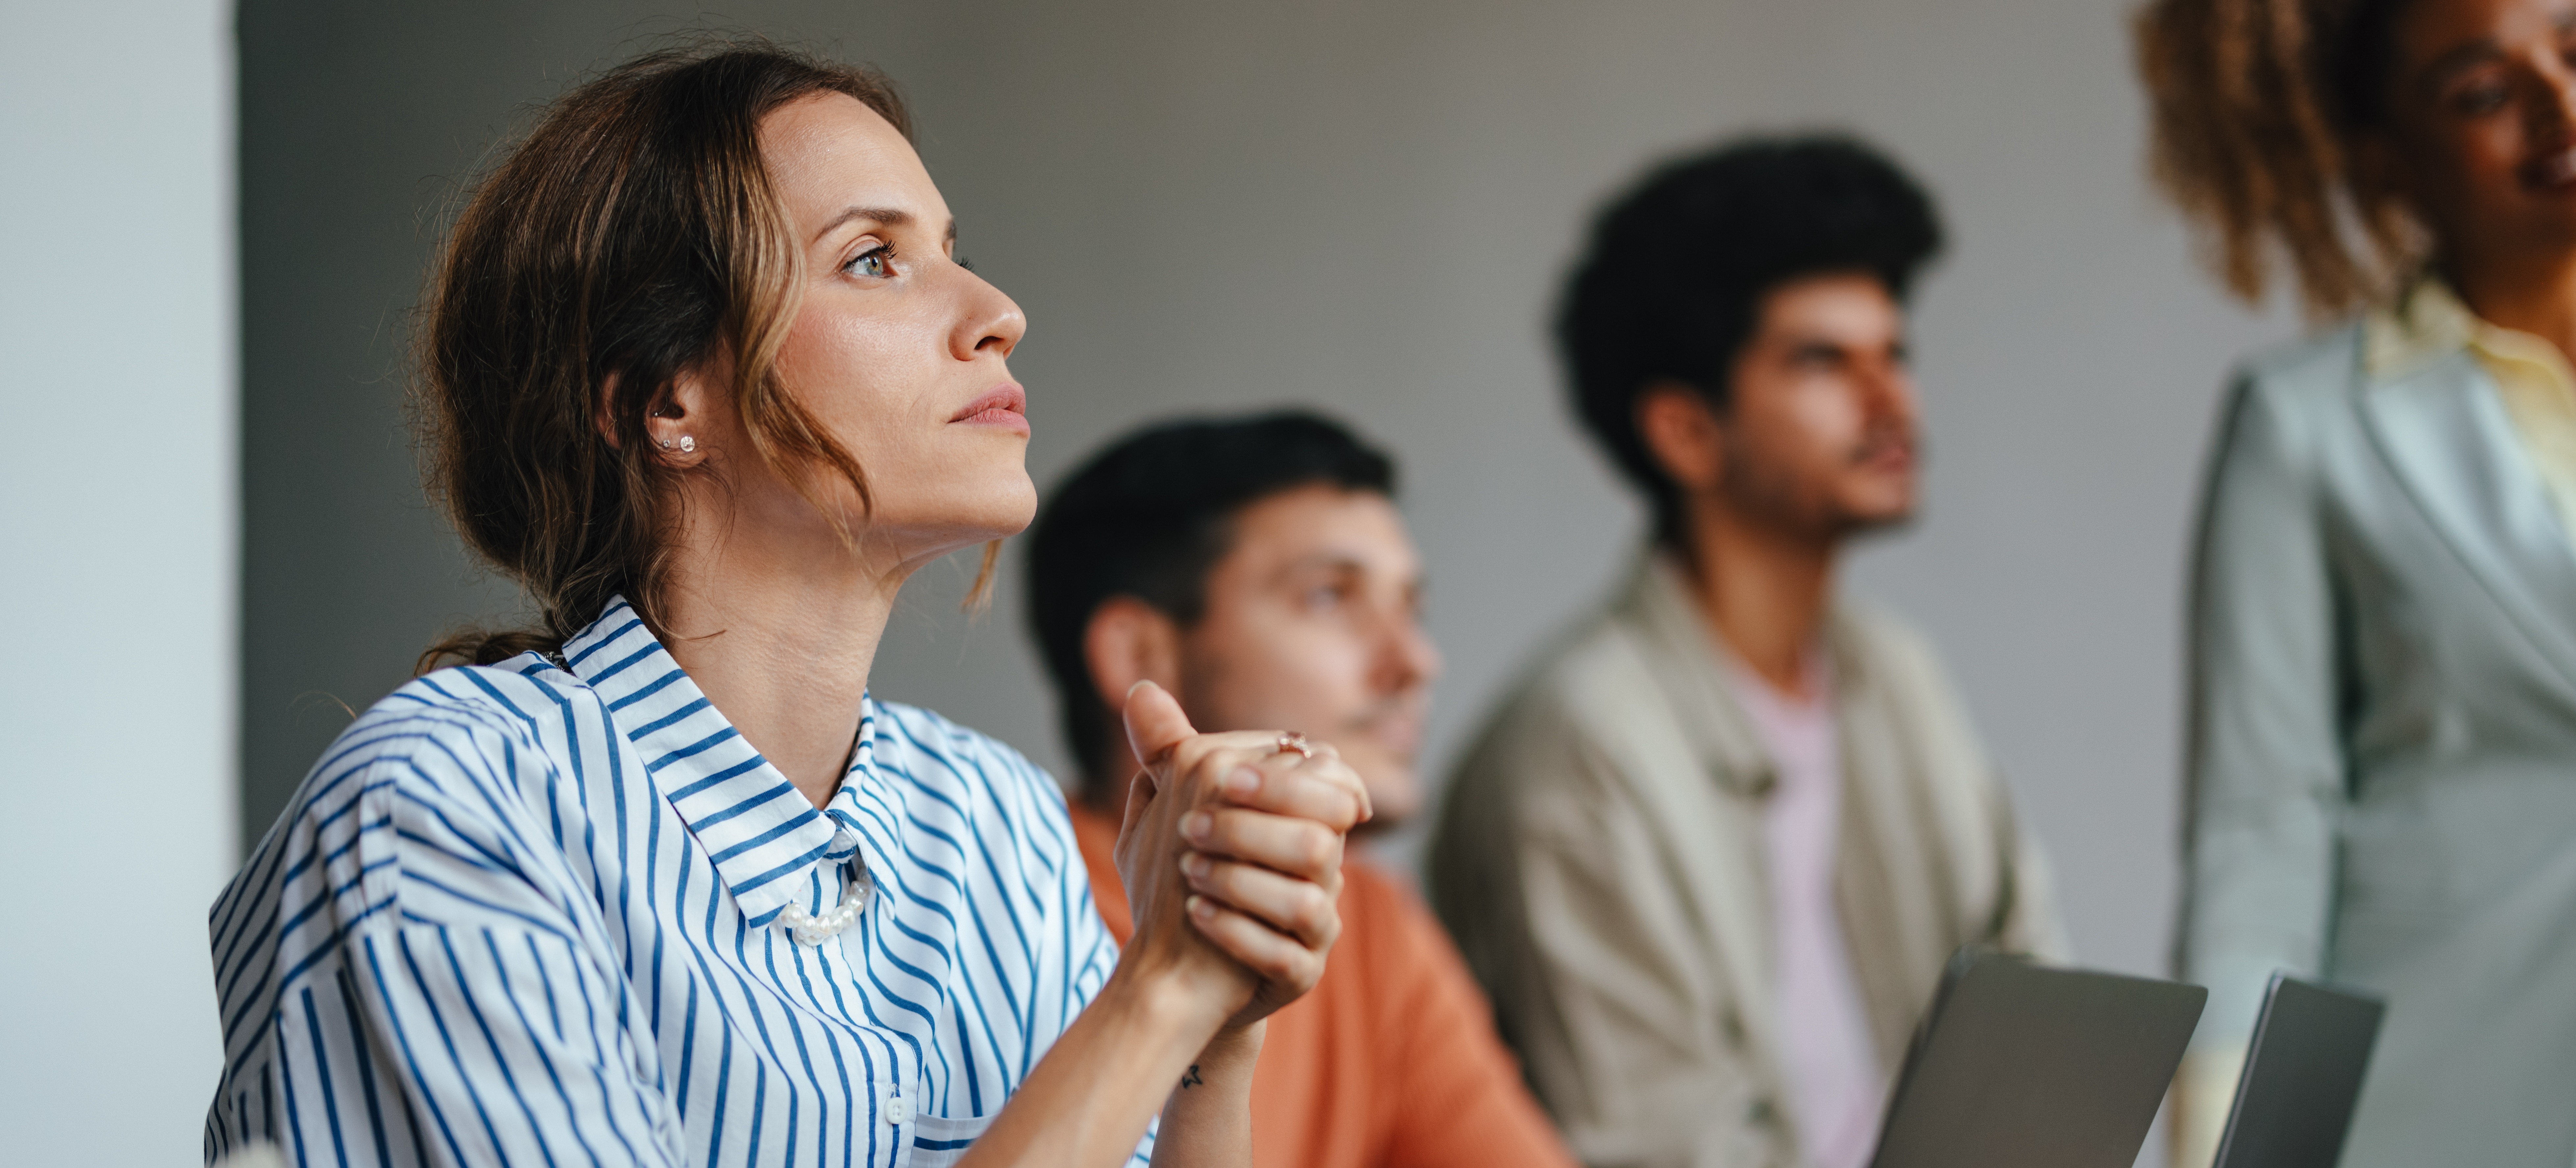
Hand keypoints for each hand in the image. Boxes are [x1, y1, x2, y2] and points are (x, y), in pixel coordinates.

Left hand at [1112, 682, 1367, 1032]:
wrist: (1178, 968)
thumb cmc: (1181, 877)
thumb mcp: (1172, 810)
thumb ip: (1170, 751)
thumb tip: (1142, 689)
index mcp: (1301, 824)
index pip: (1324, 787)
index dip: (1278, 782)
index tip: (1224, 780)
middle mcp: (1321, 875)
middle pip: (1320, 840)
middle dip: (1254, 828)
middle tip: (1191, 827)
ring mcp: (1315, 928)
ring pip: (1308, 899)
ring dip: (1242, 881)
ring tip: (1188, 871)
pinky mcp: (1301, 974)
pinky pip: (1286, 956)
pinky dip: (1239, 933)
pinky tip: (1196, 915)